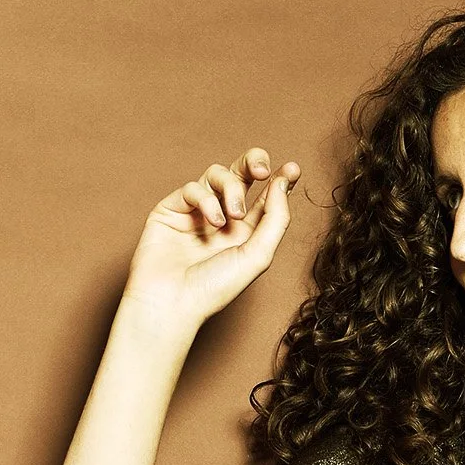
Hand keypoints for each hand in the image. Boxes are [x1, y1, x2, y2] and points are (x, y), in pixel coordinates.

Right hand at [125, 149, 298, 336]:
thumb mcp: (259, 255)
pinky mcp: (172, 208)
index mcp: (246, 231)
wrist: (173, 302)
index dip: (279, 178)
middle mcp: (223, 217)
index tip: (292, 169)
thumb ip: (276, 218)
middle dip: (254, 162)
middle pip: (241, 173)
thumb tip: (282, 182)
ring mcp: (197, 211)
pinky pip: (193, 187)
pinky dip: (206, 200)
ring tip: (232, 216)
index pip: (266, 196)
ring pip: (218, 174)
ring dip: (231, 188)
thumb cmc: (215, 288)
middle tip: (261, 169)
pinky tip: (211, 222)